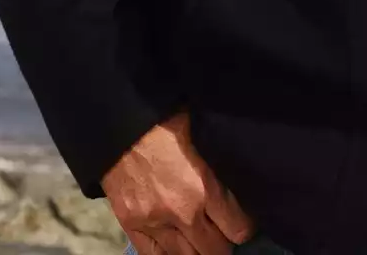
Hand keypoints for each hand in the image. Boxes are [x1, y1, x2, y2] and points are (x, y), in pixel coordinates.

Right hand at [104, 110, 257, 254]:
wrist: (122, 126)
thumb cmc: (168, 124)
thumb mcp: (206, 139)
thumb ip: (221, 169)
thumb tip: (243, 181)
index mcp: (204, 188)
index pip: (239, 229)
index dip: (245, 226)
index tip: (243, 221)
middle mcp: (182, 213)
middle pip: (215, 250)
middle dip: (224, 242)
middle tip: (223, 231)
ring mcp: (154, 223)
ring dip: (199, 250)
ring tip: (203, 239)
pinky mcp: (131, 227)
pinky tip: (179, 247)